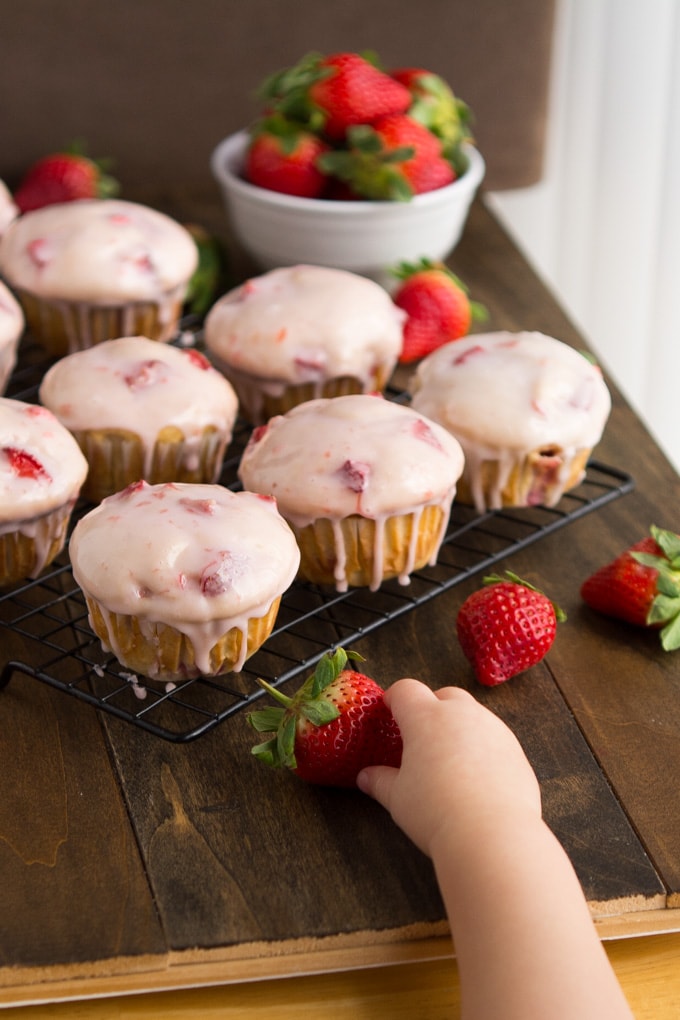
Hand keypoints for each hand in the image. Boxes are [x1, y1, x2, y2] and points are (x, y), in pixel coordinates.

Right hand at [358, 678, 540, 857]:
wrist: (491, 833)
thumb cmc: (436, 812)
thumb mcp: (398, 798)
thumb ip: (380, 782)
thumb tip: (365, 777)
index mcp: (426, 717)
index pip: (406, 690)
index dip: (396, 698)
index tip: (390, 711)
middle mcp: (461, 714)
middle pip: (444, 695)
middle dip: (431, 708)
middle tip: (421, 736)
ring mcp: (493, 728)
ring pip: (473, 714)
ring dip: (460, 727)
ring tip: (450, 760)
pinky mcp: (515, 749)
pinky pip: (495, 738)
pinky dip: (483, 748)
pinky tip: (476, 777)